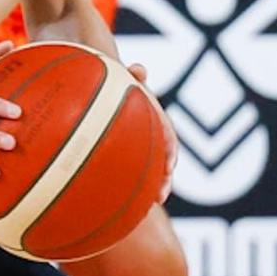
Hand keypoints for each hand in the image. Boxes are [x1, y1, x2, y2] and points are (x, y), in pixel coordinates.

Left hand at [127, 61, 177, 200]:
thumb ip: (133, 75)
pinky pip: (130, 174)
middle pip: (163, 162)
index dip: (171, 152)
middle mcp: (150, 137)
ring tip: (144, 206)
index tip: (170, 166)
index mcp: (155, 120)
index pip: (169, 137)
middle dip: (164, 181)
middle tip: (160, 197)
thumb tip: (140, 69)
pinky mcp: (126, 158)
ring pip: (148, 172)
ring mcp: (140, 149)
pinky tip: (115, 202)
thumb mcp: (126, 77)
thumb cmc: (118, 82)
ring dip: (150, 189)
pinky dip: (128, 188)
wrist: (106, 89)